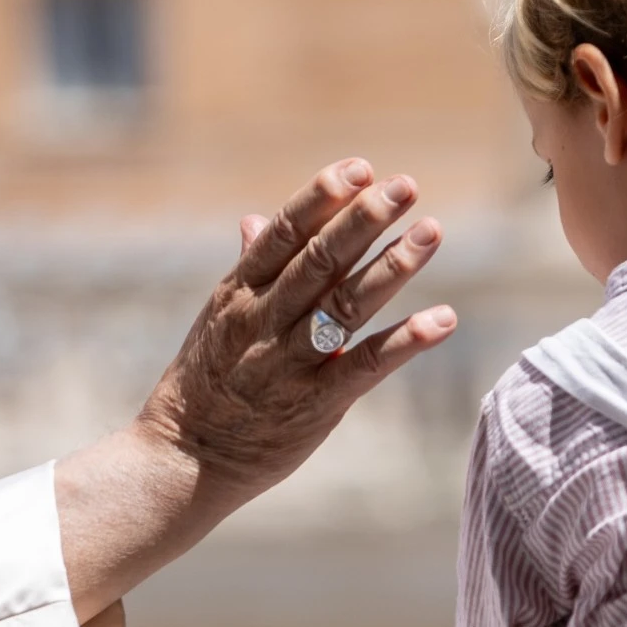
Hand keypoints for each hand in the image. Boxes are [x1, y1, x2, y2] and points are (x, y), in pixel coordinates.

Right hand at [137, 157, 455, 506]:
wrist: (184, 458)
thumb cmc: (206, 382)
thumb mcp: (217, 320)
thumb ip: (249, 270)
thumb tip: (256, 218)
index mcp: (238, 293)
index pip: (282, 233)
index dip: (321, 198)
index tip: (359, 167)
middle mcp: (262, 321)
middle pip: (319, 261)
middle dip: (364, 220)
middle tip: (405, 186)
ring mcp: (288, 363)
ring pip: (345, 306)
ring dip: (392, 267)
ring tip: (432, 232)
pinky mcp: (315, 405)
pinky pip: (364, 366)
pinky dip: (405, 341)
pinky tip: (442, 318)